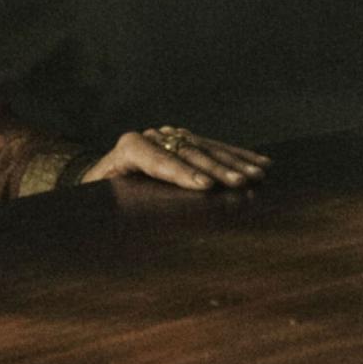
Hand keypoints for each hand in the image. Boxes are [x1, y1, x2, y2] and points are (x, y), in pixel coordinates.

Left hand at [80, 126, 270, 189]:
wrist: (103, 179)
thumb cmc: (103, 197)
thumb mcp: (104, 200)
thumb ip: (118, 206)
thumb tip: (137, 227)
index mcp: (129, 149)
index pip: (157, 159)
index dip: (182, 173)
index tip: (205, 187)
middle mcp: (151, 137)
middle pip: (186, 152)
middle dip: (215, 168)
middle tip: (240, 183)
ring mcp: (170, 136)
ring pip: (205, 147)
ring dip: (234, 162)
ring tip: (257, 175)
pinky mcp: (185, 140)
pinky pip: (213, 147)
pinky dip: (237, 156)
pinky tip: (259, 162)